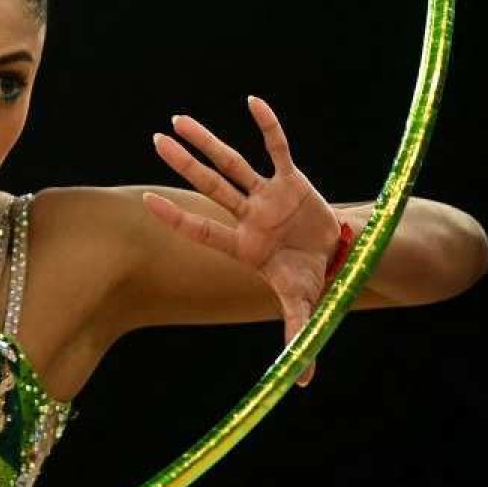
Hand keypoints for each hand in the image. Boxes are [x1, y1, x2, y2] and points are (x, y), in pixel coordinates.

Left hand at [143, 95, 343, 387]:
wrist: (340, 258)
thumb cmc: (311, 282)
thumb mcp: (304, 308)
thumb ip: (297, 340)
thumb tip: (300, 384)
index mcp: (243, 247)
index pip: (202, 229)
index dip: (177, 217)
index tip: (147, 202)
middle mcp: (249, 217)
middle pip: (210, 185)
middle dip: (183, 165)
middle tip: (154, 141)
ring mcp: (268, 196)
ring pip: (233, 163)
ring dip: (208, 142)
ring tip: (178, 120)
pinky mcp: (293, 180)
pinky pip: (279, 148)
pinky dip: (268, 126)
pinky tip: (252, 102)